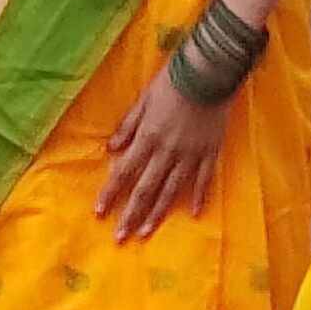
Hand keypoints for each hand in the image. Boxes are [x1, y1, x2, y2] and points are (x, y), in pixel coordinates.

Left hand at [98, 67, 229, 239]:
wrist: (209, 72)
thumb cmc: (172, 81)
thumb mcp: (143, 100)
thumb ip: (128, 126)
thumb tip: (111, 149)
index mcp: (147, 138)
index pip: (124, 172)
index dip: (110, 193)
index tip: (99, 212)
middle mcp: (167, 152)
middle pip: (145, 189)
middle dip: (131, 214)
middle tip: (120, 237)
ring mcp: (190, 154)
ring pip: (171, 190)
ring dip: (158, 213)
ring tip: (146, 232)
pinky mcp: (211, 151)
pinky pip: (204, 179)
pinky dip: (199, 196)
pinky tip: (195, 213)